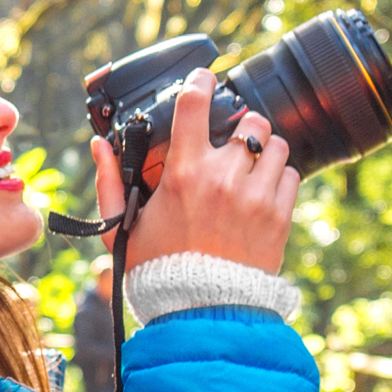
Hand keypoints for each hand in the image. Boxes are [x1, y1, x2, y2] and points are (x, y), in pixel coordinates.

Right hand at [93, 69, 297, 273]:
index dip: (200, 81)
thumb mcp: (122, 228)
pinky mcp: (280, 215)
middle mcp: (223, 177)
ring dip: (263, 150)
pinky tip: (262, 191)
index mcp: (183, 174)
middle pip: (248, 120)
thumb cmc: (158, 271)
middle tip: (231, 141)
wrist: (202, 313)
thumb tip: (99, 146)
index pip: (194, 104)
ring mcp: (256, 195)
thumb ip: (110, 183)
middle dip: (240, 125)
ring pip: (275, 144)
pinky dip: (280, 177)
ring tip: (249, 167)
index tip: (204, 78)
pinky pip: (292, 174)